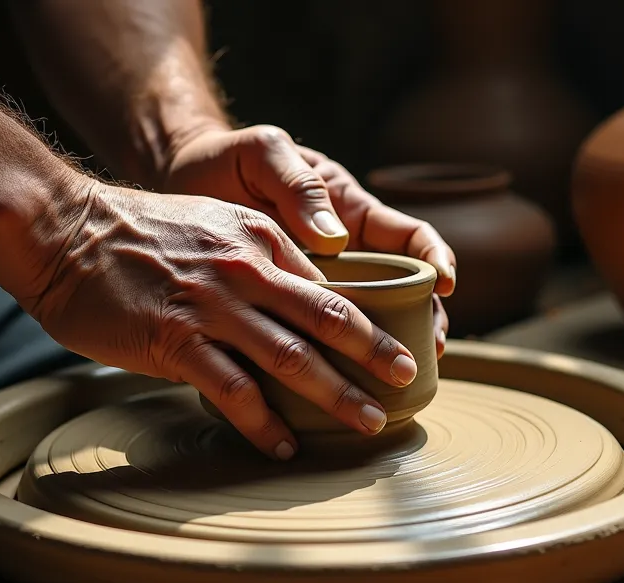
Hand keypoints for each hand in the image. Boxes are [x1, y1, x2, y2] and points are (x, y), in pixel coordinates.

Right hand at [24, 180, 419, 459]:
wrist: (61, 230)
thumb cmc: (134, 235)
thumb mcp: (212, 227)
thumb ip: (255, 260)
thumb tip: (291, 305)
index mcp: (260, 238)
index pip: (329, 283)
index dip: (370, 316)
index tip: (394, 343)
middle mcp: (246, 269)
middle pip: (328, 318)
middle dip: (376, 353)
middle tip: (408, 379)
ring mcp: (212, 305)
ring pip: (292, 357)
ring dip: (337, 394)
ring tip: (369, 421)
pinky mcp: (176, 340)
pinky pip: (233, 391)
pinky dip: (264, 423)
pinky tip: (284, 447)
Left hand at [163, 125, 456, 355]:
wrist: (178, 181)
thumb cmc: (228, 160)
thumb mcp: (264, 153)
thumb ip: (299, 186)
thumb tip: (335, 237)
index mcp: (348, 212)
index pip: (408, 236)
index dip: (435, 257)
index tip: (445, 284)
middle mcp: (343, 253)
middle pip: (403, 290)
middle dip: (426, 320)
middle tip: (430, 350)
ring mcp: (317, 284)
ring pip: (366, 321)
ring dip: (386, 349)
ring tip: (399, 380)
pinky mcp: (284, 310)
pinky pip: (316, 338)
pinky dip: (330, 363)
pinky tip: (334, 387)